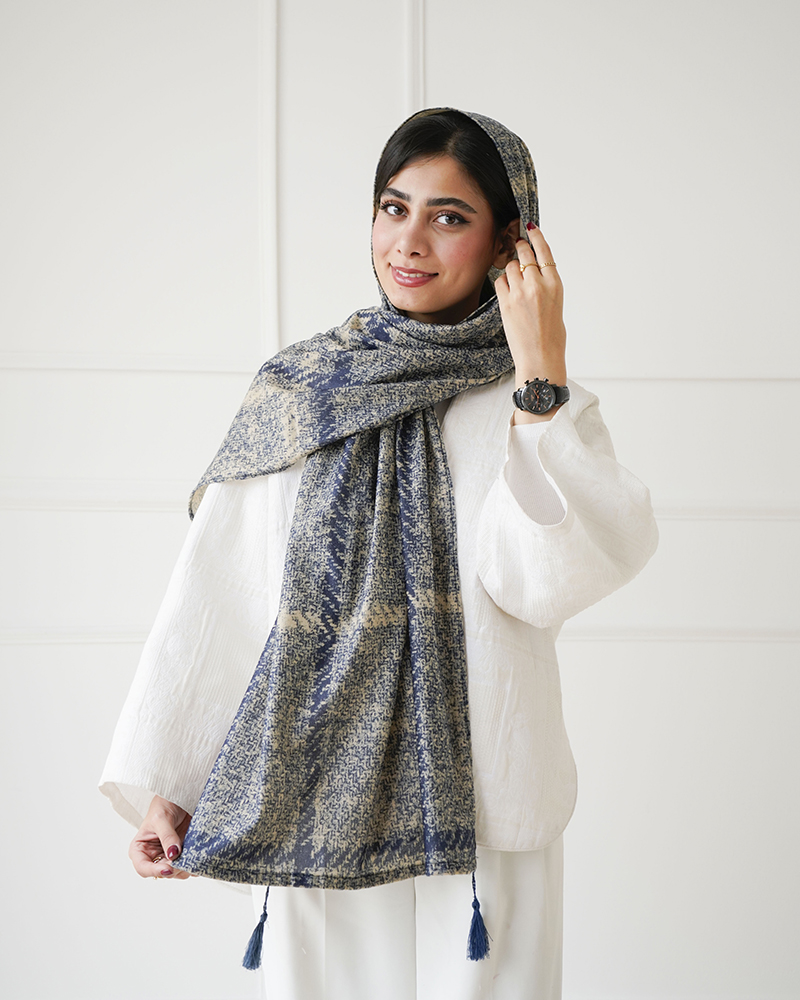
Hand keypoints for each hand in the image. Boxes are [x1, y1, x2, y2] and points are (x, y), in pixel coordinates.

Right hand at [129, 795, 192, 879]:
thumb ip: (167, 837)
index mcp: (140, 849)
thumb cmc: (164, 804)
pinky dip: (193, 864)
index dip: (155, 871)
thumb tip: (173, 854)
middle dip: (173, 870)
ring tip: (192, 859)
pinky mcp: (183, 853)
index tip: (169, 868)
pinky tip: (197, 859)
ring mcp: (169, 856)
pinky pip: (187, 865)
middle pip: (161, 872)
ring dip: (184, 869)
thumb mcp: (161, 818)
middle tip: (184, 863)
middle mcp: (153, 856)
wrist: (181, 794)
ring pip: (176, 872)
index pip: (143, 868)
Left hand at [495, 226, 566, 422]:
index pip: (544, 250)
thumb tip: (534, 273)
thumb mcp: (556, 305)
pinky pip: (500, 282)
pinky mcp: (506, 303)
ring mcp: (521, 293)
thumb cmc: (551, 337)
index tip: (530, 227)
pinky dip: (502, 283)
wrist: (540, 358)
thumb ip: (546, 286)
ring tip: (515, 284)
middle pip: (524, 253)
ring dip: (510, 270)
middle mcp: (538, 284)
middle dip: (519, 249)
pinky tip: (507, 292)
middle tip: (516, 247)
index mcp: (555, 284)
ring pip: (509, 266)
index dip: (536, 236)